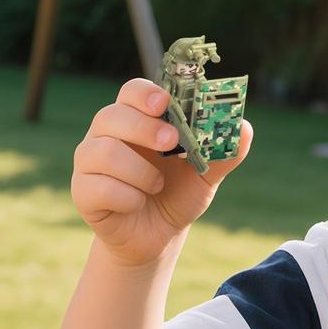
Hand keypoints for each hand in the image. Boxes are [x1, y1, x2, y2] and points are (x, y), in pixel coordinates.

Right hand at [71, 77, 252, 265]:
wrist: (158, 237)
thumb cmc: (177, 194)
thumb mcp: (206, 174)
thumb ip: (223, 152)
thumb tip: (243, 129)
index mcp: (138, 120)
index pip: (132, 91)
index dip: (145, 94)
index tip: (165, 104)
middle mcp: (108, 134)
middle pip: (111, 115)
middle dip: (143, 128)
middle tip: (171, 143)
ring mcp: (90, 163)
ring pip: (103, 152)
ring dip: (139, 171)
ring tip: (157, 185)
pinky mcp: (83, 192)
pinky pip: (98, 187)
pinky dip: (126, 197)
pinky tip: (138, 203)